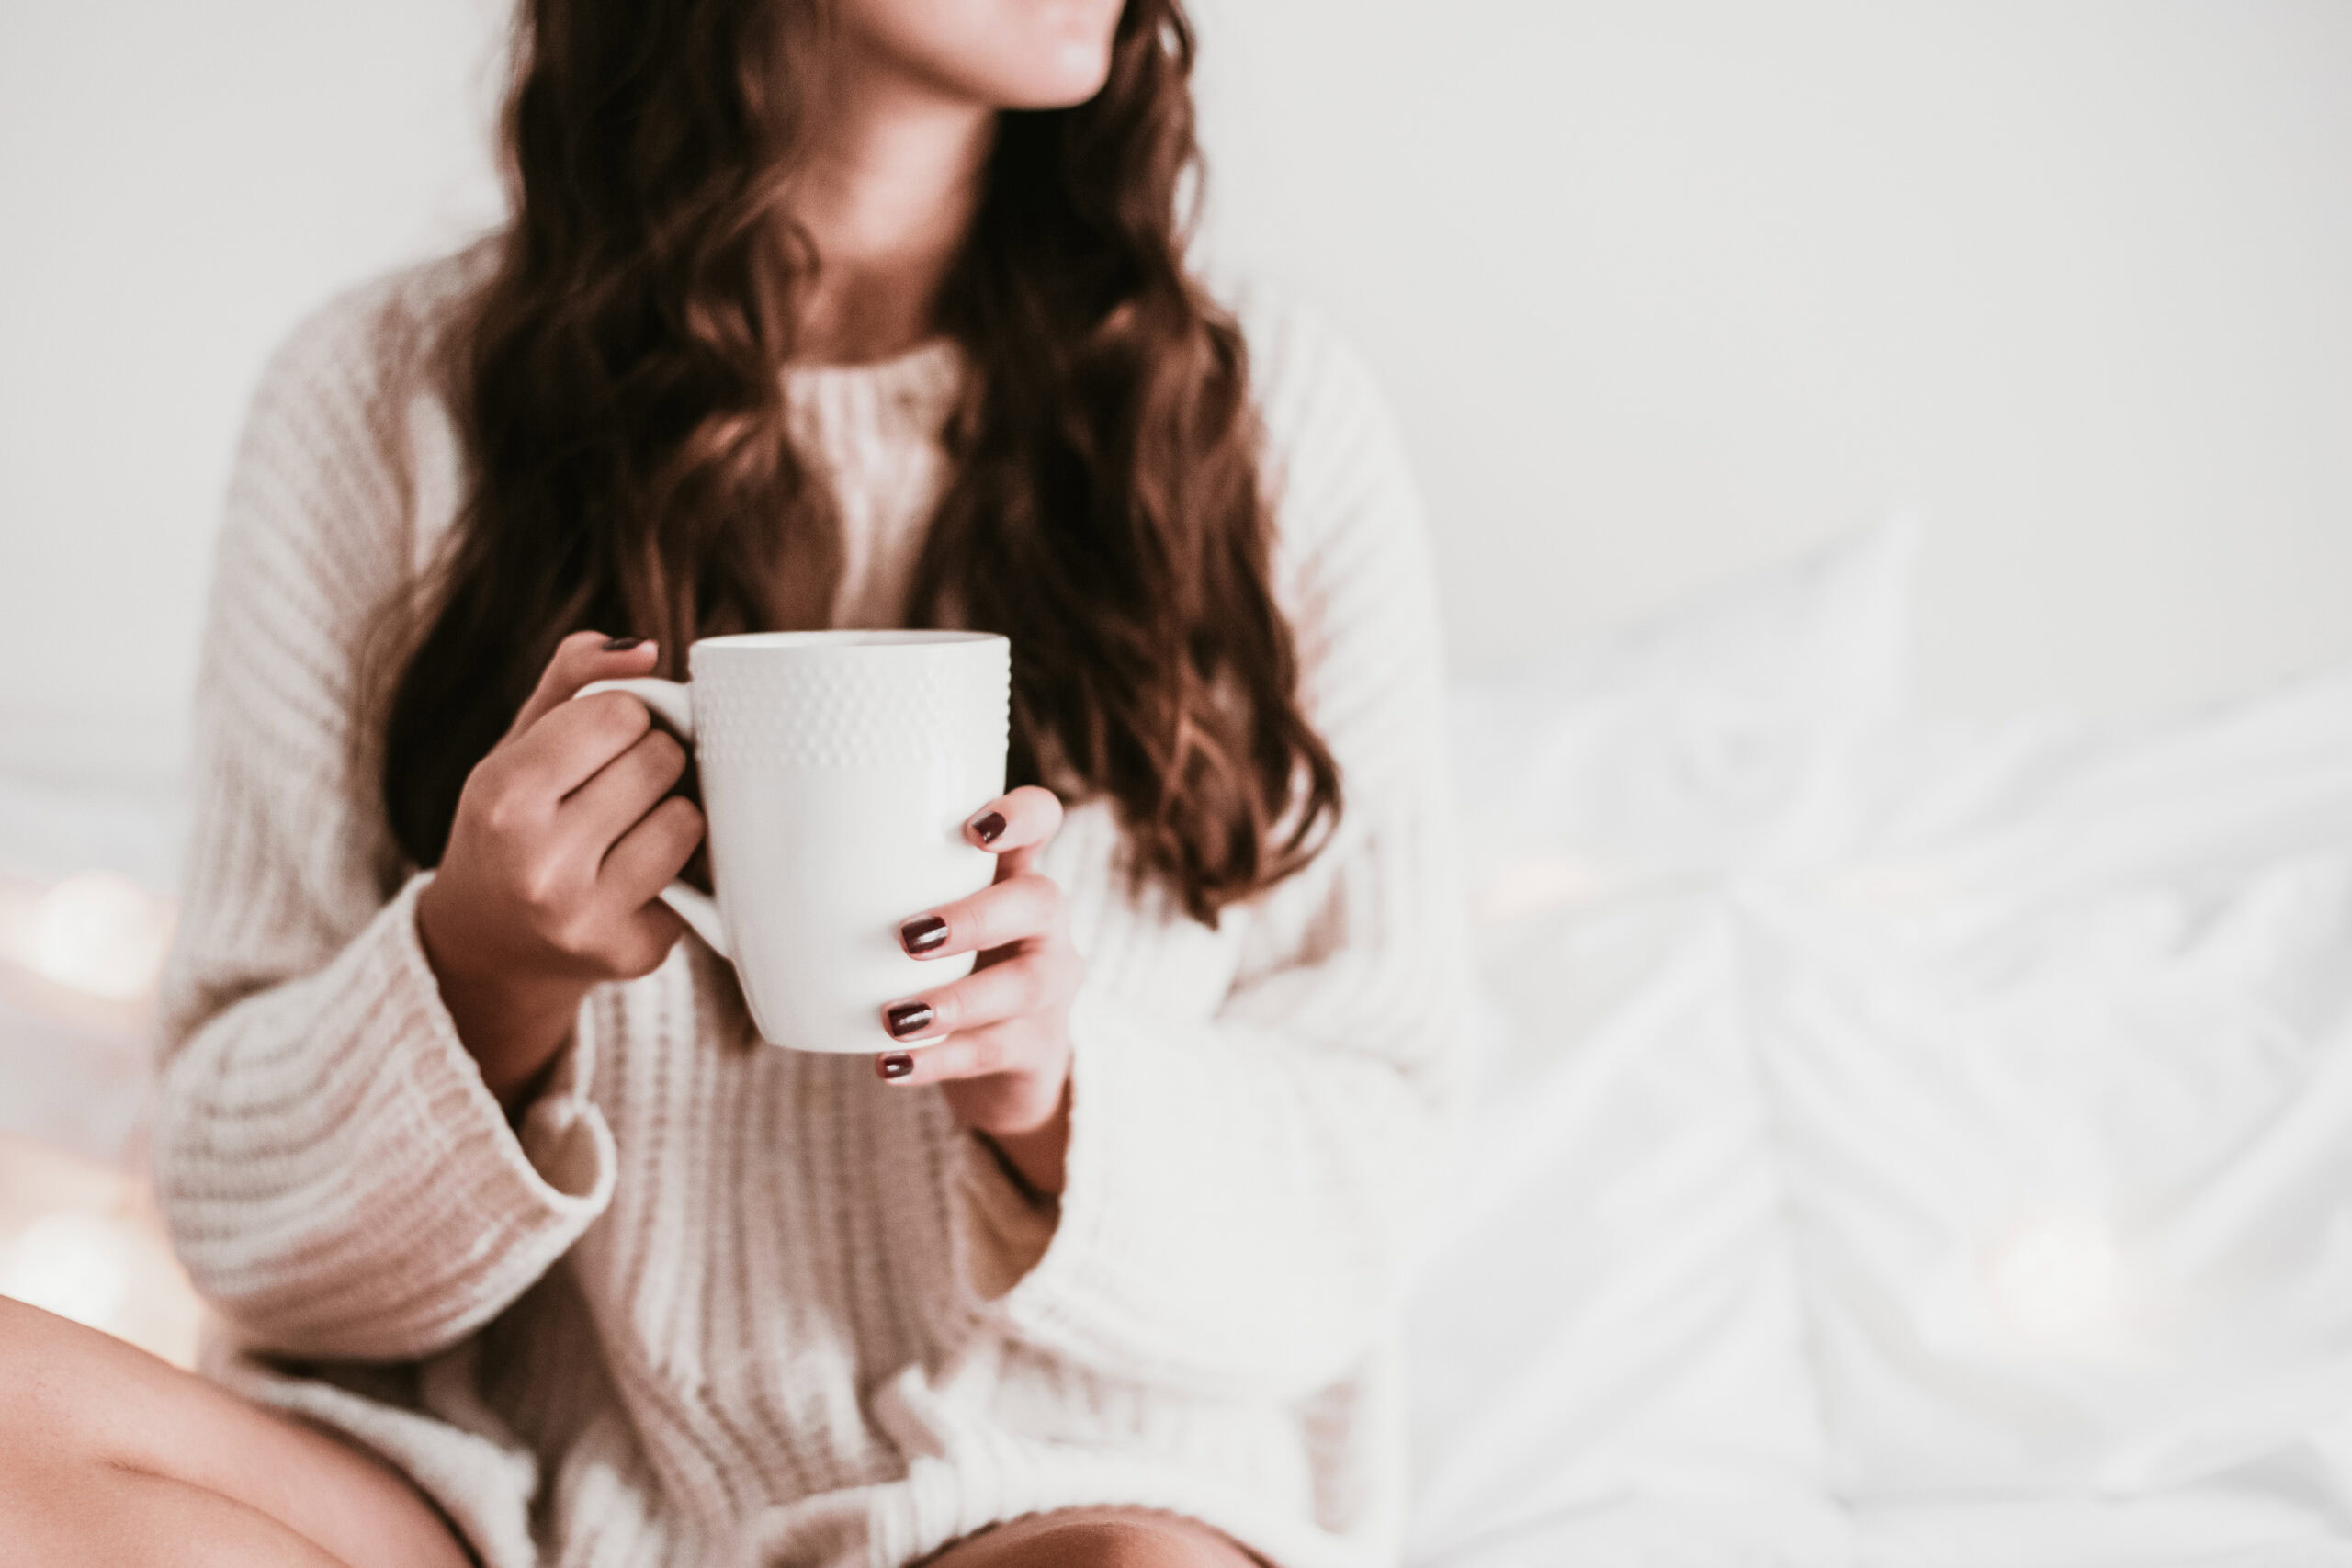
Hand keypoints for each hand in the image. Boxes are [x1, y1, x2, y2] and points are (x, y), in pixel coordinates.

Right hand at [416, 632, 705, 1107]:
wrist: (488, 946)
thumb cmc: (512, 825)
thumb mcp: (517, 746)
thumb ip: (573, 679)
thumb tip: (644, 648)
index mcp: (500, 798)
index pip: (618, 713)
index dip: (624, 716)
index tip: (604, 738)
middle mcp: (537, 864)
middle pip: (660, 761)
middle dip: (652, 759)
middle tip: (619, 785)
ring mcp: (586, 917)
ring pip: (687, 819)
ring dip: (673, 811)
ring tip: (629, 828)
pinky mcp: (632, 953)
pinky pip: (699, 878)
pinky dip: (679, 866)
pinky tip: (635, 877)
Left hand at [874, 786, 1081, 1196]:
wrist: (1001, 1067)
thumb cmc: (935, 970)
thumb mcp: (911, 918)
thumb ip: (847, 891)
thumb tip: (715, 871)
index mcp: (1009, 871)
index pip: (1041, 818)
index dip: (1019, 814)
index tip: (971, 827)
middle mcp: (1042, 922)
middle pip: (1040, 899)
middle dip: (977, 916)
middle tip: (908, 936)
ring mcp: (1049, 985)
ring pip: (1027, 983)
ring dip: (958, 999)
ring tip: (896, 1017)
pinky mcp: (1037, 1048)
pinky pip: (995, 1052)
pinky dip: (940, 1061)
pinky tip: (892, 1068)